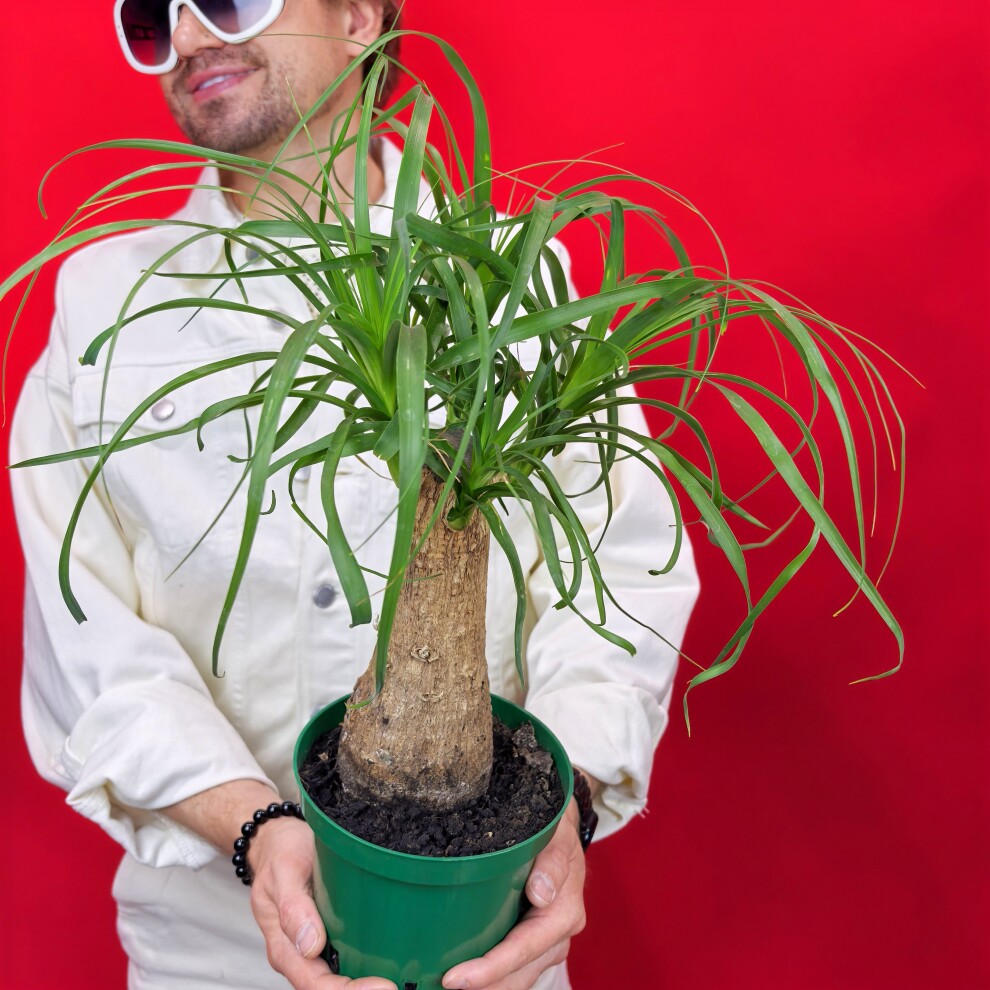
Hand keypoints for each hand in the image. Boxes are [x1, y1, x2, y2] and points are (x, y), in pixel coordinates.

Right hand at [248, 816, 396, 989]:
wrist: (279, 841)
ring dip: (369, 980)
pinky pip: (349, 958)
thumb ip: (293, 907)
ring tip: (406, 977)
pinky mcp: (332, 935)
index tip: (383, 986)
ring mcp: (317, 947)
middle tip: (403, 984)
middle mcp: (301, 955)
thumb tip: (310, 945)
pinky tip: (397, 959)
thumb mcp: (284, 871)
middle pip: (331, 988)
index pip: (315, 984)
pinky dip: (371, 964)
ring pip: (342, 977)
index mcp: (285, 948)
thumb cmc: (281, 854)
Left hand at [441, 800, 586, 989]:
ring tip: (447, 987)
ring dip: (487, 986)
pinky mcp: (535, 940)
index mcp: (564, 911)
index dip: (491, 968)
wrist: (561, 829)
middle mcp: (558, 933)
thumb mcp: (557, 835)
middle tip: (442, 986)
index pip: (525, 948)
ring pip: (517, 978)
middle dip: (484, 986)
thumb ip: (552, 861)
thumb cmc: (556, 830)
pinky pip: (514, 968)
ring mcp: (547, 941)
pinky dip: (492, 976)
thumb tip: (541, 893)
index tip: (455, 978)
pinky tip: (465, 976)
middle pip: (519, 973)